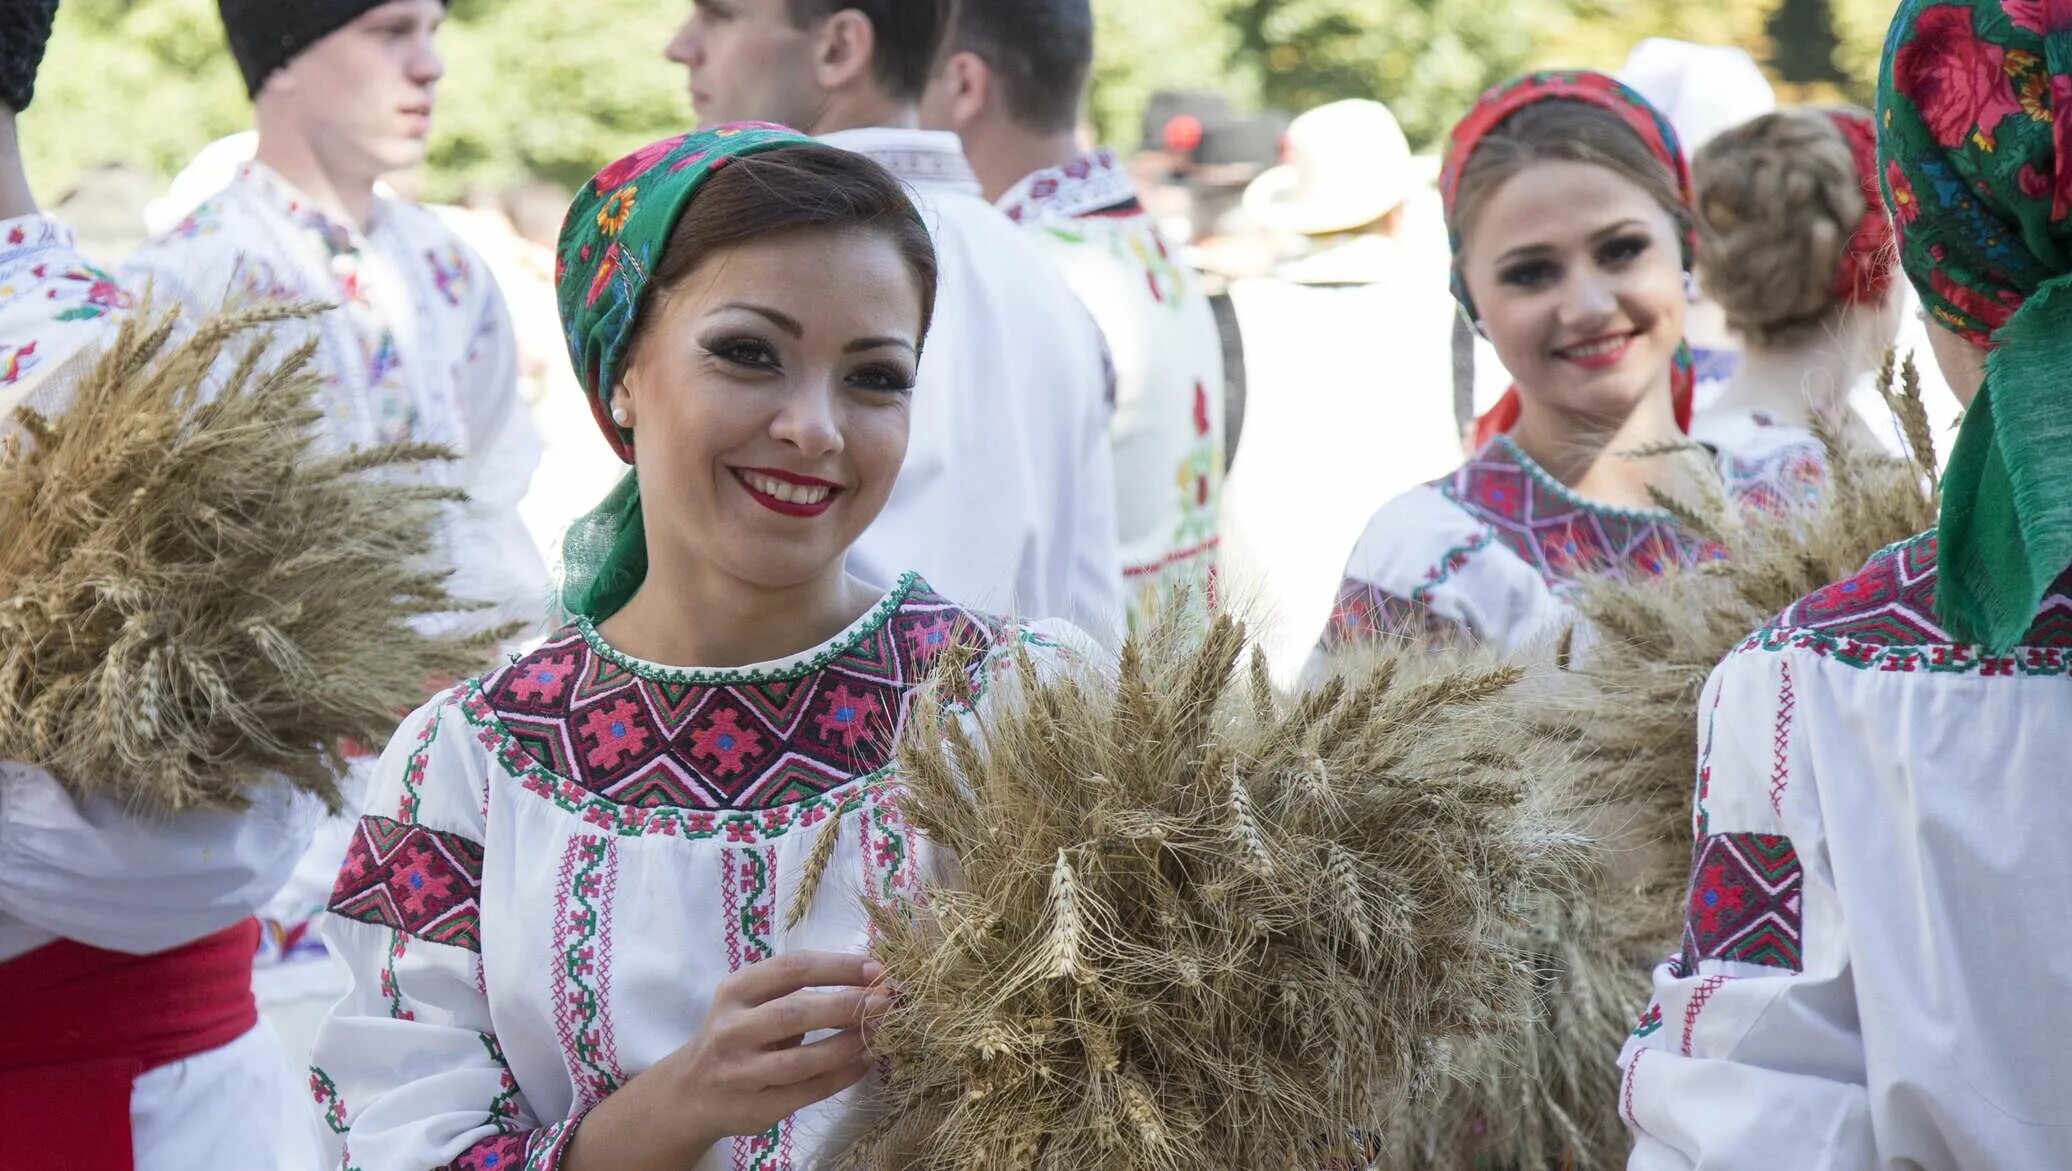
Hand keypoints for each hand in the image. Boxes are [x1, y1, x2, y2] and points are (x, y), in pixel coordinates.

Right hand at [672, 950, 891, 1148]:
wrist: (690, 1092)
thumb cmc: (736, 1034)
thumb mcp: (751, 1001)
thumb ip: (796, 990)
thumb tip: (867, 983)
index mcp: (735, 991)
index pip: (792, 969)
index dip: (839, 966)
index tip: (877, 969)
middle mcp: (732, 1030)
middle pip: (796, 1012)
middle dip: (847, 1005)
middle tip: (886, 1001)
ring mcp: (741, 1073)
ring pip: (802, 1060)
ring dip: (848, 1045)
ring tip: (880, 1033)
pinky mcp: (755, 1109)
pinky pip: (808, 1092)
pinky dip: (843, 1076)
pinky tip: (865, 1061)